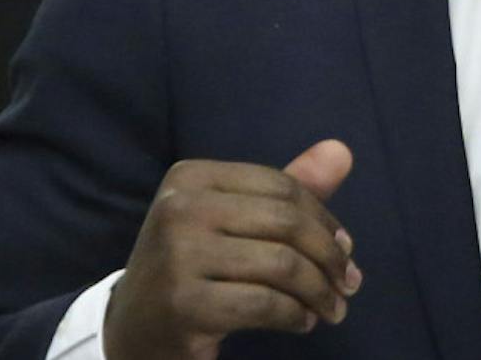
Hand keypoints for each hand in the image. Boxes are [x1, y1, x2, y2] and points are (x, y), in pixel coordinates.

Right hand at [103, 139, 361, 359]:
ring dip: (319, 291)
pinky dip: (295, 315)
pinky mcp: (184, 303)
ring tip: (333, 308)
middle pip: (286, 223)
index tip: (347, 247)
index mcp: (192, 177)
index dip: (324, 218)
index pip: (281, 187)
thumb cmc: (192, 266)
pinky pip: (264, 304)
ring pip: (281, 265)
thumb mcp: (234, 220)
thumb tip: (343, 152)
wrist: (132, 329)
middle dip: (329, 255)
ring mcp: (178, 255)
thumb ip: (288, 189)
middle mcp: (180, 207)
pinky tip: (303, 322)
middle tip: (349, 283)